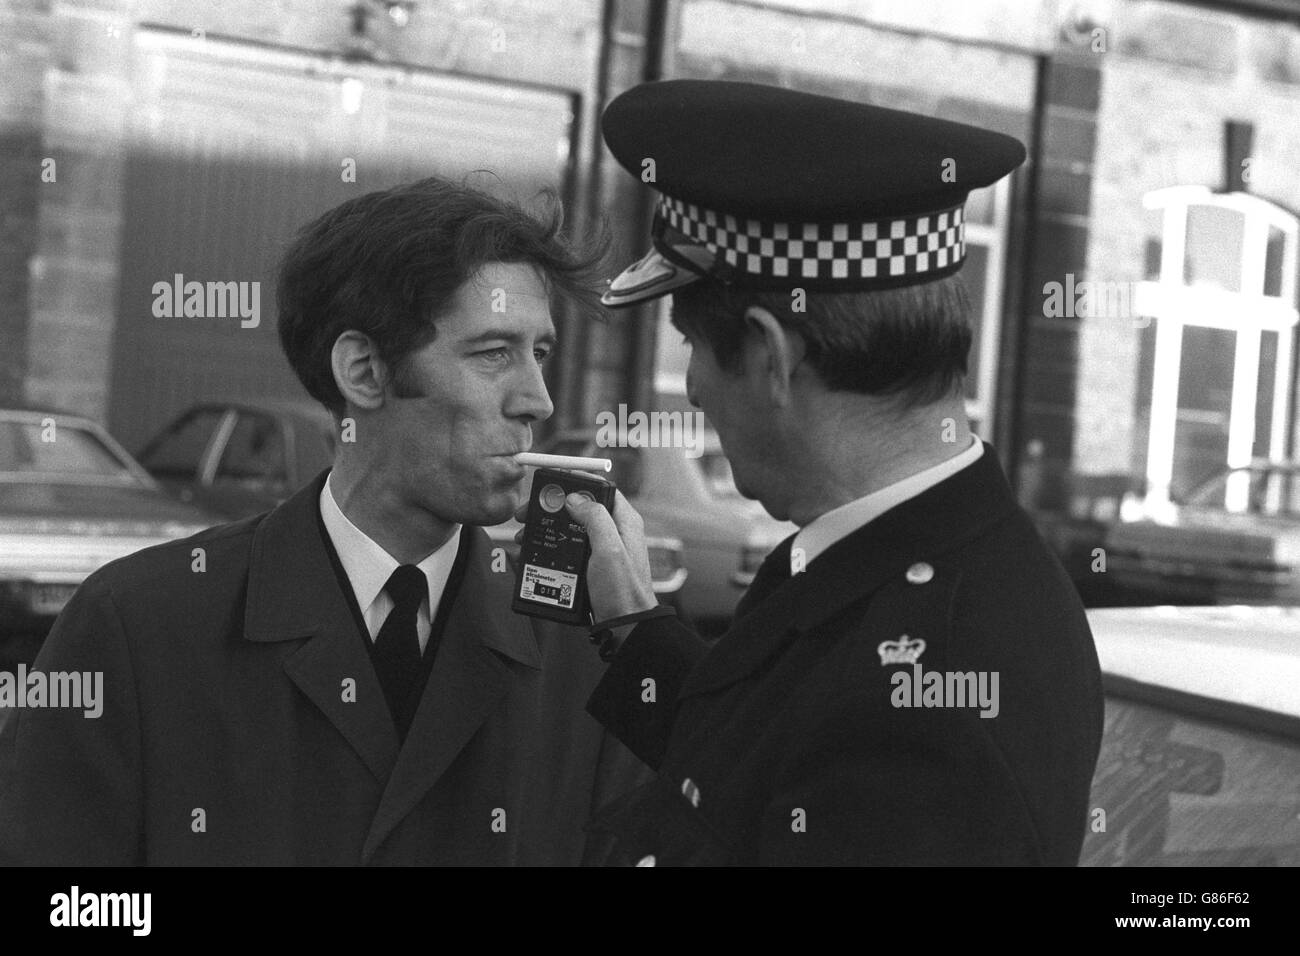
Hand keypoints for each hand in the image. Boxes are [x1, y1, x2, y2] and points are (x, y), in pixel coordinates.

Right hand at [518, 489, 656, 622]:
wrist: (623, 627)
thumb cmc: (623, 591)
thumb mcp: (609, 549)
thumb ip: (594, 518)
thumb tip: (574, 499)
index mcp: (624, 521)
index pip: (600, 488)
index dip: (574, 482)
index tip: (550, 483)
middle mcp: (613, 532)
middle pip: (578, 508)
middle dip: (551, 508)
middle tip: (528, 513)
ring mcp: (601, 550)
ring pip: (568, 529)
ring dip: (545, 529)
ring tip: (525, 536)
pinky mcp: (590, 566)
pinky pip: (566, 550)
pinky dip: (548, 549)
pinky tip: (532, 554)